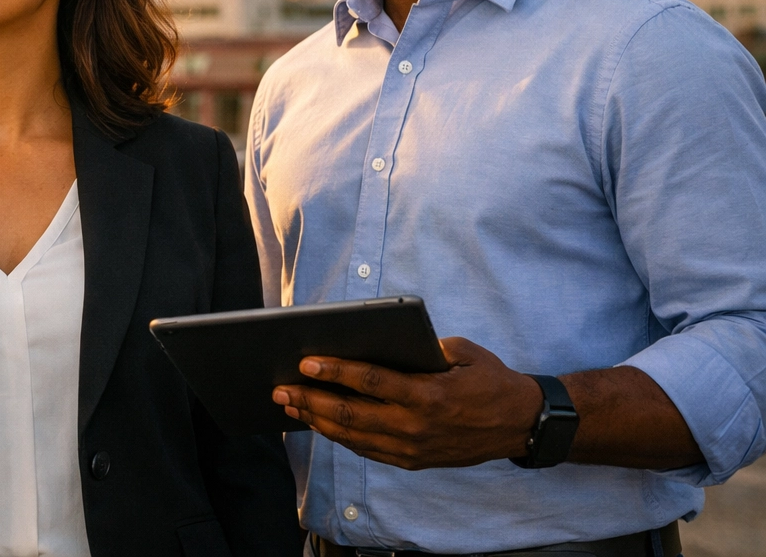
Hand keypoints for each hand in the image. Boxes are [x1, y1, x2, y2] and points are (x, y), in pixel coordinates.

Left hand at [271, 337, 543, 469]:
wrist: (521, 425)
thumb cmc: (489, 379)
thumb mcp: (462, 352)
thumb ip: (420, 347)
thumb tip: (375, 340)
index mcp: (428, 394)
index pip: (370, 381)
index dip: (334, 371)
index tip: (305, 362)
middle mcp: (416, 426)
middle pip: (350, 413)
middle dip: (310, 400)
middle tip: (280, 388)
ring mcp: (412, 449)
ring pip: (352, 436)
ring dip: (316, 421)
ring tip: (289, 405)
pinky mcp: (412, 462)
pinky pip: (365, 450)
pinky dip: (337, 436)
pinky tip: (318, 422)